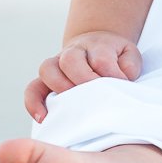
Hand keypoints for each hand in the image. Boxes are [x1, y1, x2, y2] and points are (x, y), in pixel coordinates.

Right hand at [24, 31, 142, 122]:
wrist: (96, 44)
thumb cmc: (114, 57)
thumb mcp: (128, 55)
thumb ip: (129, 66)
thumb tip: (122, 79)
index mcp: (98, 45)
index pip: (100, 58)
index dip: (109, 74)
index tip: (119, 87)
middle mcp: (74, 51)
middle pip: (71, 59)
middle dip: (82, 79)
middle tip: (94, 97)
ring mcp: (57, 63)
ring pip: (48, 69)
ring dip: (58, 87)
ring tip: (68, 107)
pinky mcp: (45, 80)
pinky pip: (33, 88)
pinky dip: (34, 102)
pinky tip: (43, 118)